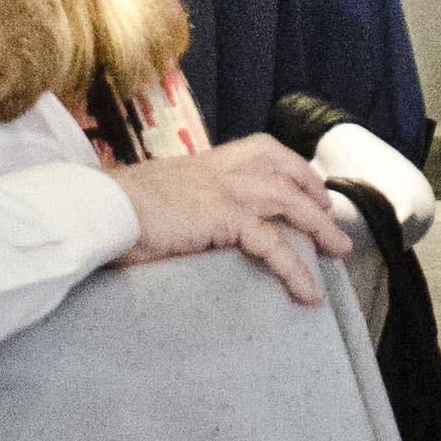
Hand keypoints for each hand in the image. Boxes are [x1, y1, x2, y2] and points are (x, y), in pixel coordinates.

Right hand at [107, 134, 344, 304]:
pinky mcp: (225, 217)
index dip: (291, 167)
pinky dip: (295, 268)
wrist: (102, 210)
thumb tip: (188, 226)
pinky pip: (273, 243)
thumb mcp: (158, 197)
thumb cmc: (117, 210)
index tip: (308, 186)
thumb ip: (183, 205)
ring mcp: (226, 190)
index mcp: (205, 162)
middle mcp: (221, 169)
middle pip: (284, 171)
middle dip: (314, 194)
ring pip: (289, 203)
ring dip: (318, 227)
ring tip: (338, 250)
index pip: (262, 150)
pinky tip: (307, 291)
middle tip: (332, 220)